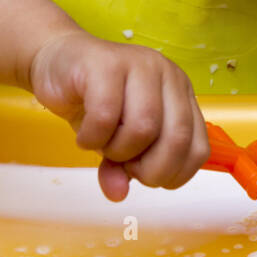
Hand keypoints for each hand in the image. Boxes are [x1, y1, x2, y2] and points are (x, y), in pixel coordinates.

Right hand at [28, 30, 209, 201]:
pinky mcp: (106, 64)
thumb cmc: (94, 100)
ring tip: (101, 144)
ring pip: (144, 128)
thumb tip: (118, 194)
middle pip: (176, 139)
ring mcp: (139, 65)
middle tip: (123, 167)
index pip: (199, 149)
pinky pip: (106, 116)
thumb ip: (123, 169)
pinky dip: (92, 138)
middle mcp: (167, 75)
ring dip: (118, 150)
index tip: (145, 177)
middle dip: (149, 169)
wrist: (58, 62)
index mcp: (181, 94)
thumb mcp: (115, 142)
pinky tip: (84, 136)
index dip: (173, 174)